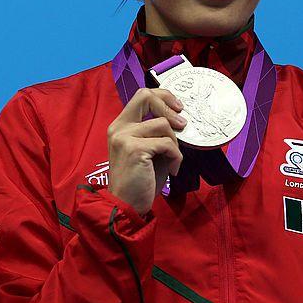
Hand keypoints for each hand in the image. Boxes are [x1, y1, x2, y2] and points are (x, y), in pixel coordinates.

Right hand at [107, 88, 184, 214]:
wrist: (127, 205)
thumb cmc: (139, 180)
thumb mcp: (147, 150)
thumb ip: (156, 132)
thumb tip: (179, 118)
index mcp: (120, 126)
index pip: (141, 96)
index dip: (163, 97)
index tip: (177, 108)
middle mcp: (119, 128)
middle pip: (146, 97)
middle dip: (169, 106)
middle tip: (182, 124)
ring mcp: (125, 137)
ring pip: (163, 124)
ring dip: (175, 144)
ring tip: (172, 160)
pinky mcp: (135, 149)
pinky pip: (167, 144)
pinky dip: (176, 157)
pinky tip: (172, 170)